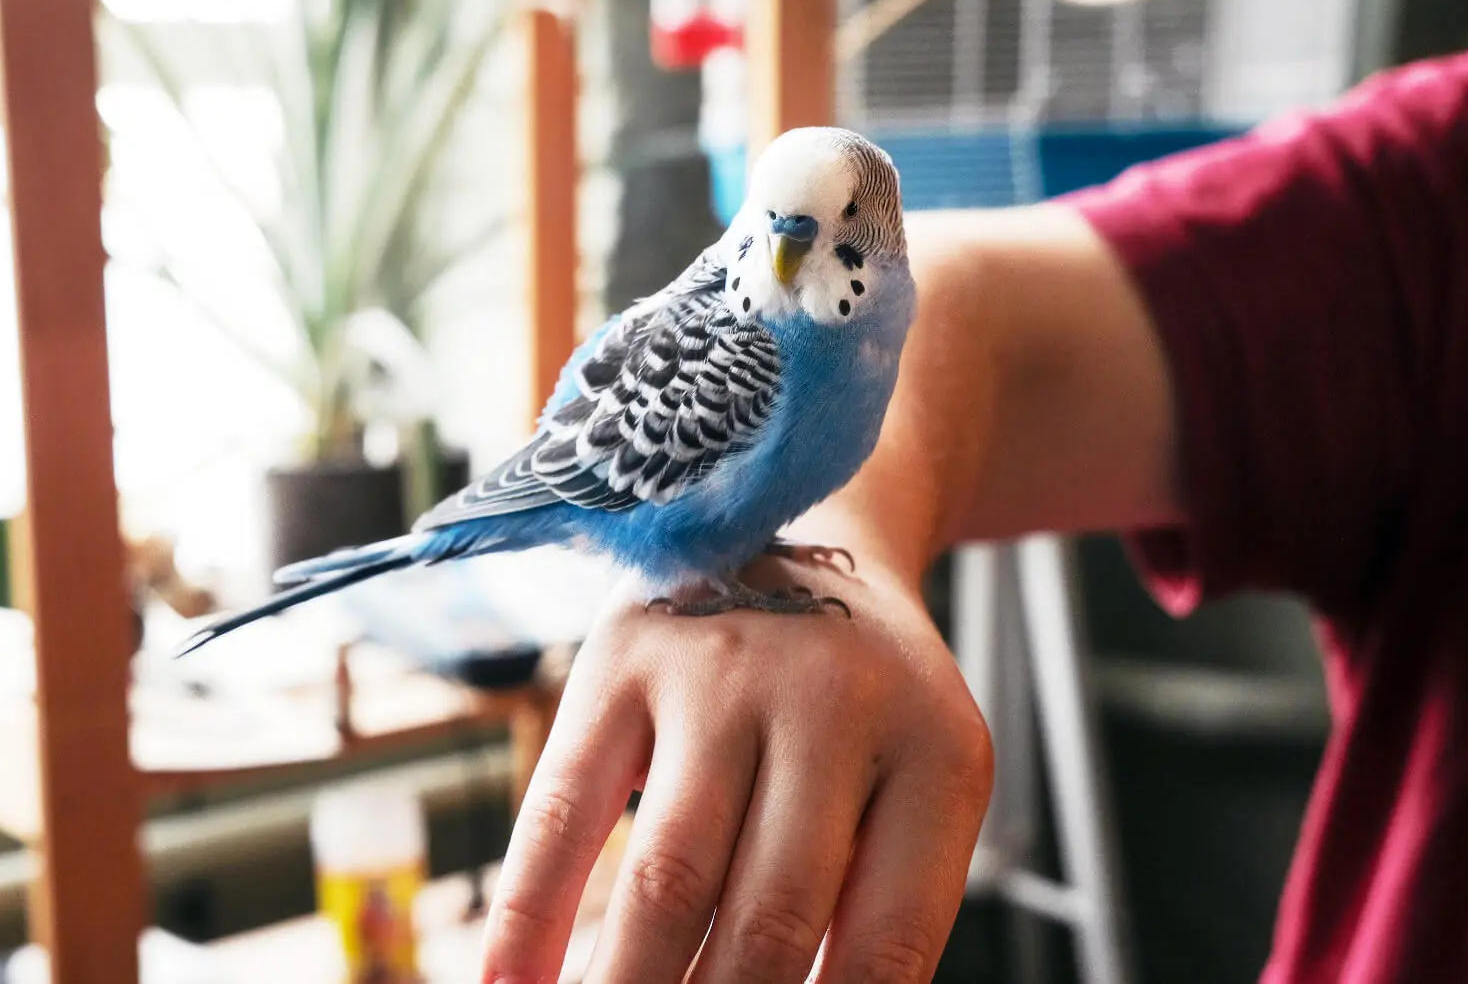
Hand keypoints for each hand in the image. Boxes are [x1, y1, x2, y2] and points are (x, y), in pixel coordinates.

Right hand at [479, 553, 993, 982]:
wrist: (802, 525)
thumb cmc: (862, 701)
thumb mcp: (913, 782)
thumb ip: (875, 903)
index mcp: (937, 752)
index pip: (887, 943)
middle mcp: (834, 701)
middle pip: (767, 918)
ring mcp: (721, 672)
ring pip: (666, 878)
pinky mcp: (624, 656)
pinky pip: (563, 806)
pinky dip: (531, 912)